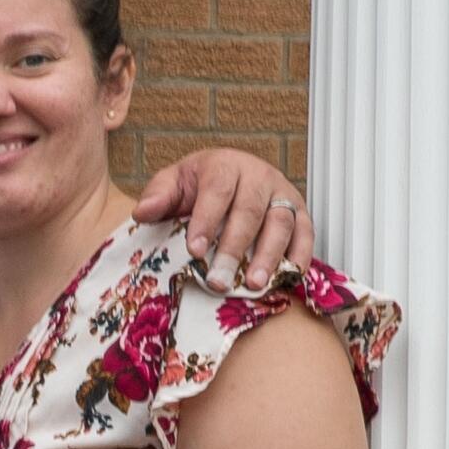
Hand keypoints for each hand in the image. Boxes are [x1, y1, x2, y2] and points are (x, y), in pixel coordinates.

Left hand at [134, 146, 313, 292]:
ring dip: (269, 255)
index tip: (195, 251)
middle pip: (249, 211)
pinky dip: (300, 256)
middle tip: (218, 280)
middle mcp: (258, 175)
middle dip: (234, 248)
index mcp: (225, 165)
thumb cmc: (199, 185)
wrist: (232, 175)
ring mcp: (282, 193)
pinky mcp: (300, 212)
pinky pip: (306, 233)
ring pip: (280, 222)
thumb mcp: (174, 183)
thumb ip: (159, 196)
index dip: (207, 220)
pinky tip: (287, 278)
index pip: (217, 191)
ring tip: (253, 284)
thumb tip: (142, 212)